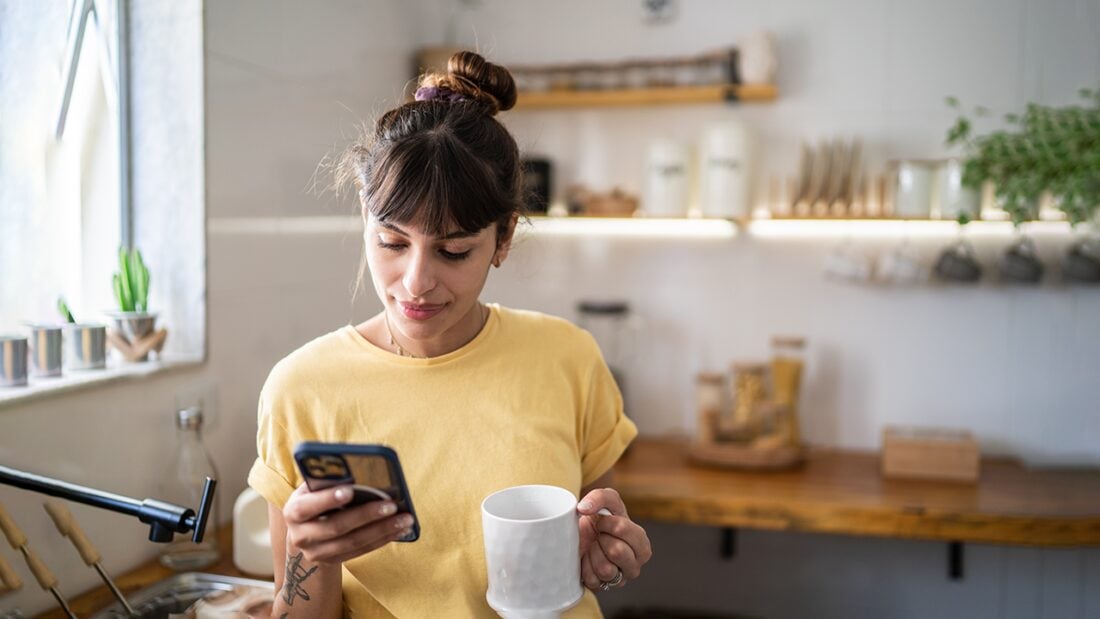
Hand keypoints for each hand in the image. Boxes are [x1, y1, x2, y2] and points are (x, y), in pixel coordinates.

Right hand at [282, 483, 413, 563]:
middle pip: (337, 527)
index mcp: (293, 512)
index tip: (349, 490)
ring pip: (353, 542)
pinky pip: (362, 550)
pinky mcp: (333, 561)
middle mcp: (301, 536)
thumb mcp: (312, 489)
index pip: (308, 506)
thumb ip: (327, 481)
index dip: (327, 499)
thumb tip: (355, 471)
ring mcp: (317, 553)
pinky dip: (383, 539)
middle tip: (391, 504)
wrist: (304, 533)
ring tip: (405, 518)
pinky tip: (400, 529)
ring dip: (382, 530)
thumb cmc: (313, 500)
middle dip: (366, 515)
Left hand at [576, 488, 651, 590]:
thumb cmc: (600, 519)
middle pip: (616, 551)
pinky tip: (588, 559)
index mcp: (642, 544)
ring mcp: (620, 579)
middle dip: (601, 538)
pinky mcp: (602, 588)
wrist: (580, 535)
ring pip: (606, 569)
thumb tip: (584, 508)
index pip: (622, 529)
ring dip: (593, 553)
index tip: (602, 521)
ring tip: (594, 547)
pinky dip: (585, 566)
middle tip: (599, 536)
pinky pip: (592, 579)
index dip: (606, 522)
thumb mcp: (606, 500)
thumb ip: (600, 497)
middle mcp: (635, 565)